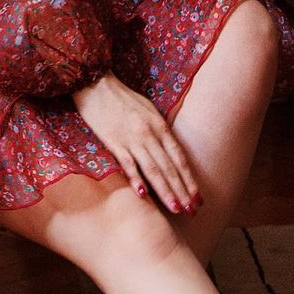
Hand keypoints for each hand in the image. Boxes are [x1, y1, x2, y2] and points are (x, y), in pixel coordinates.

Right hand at [71, 72, 201, 214]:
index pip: (179, 159)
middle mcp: (150, 134)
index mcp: (160, 126)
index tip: (198, 198)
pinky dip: (136, 179)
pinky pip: (128, 164)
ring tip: (176, 209)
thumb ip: (158, 131)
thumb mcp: (148, 110)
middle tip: (193, 211)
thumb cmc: (122, 98)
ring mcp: (132, 139)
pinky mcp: (114, 141)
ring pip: (153, 170)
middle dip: (183, 191)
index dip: (190, 180)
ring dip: (166, 191)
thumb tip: (167, 151)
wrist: (95, 83)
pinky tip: (144, 195)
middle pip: (170, 168)